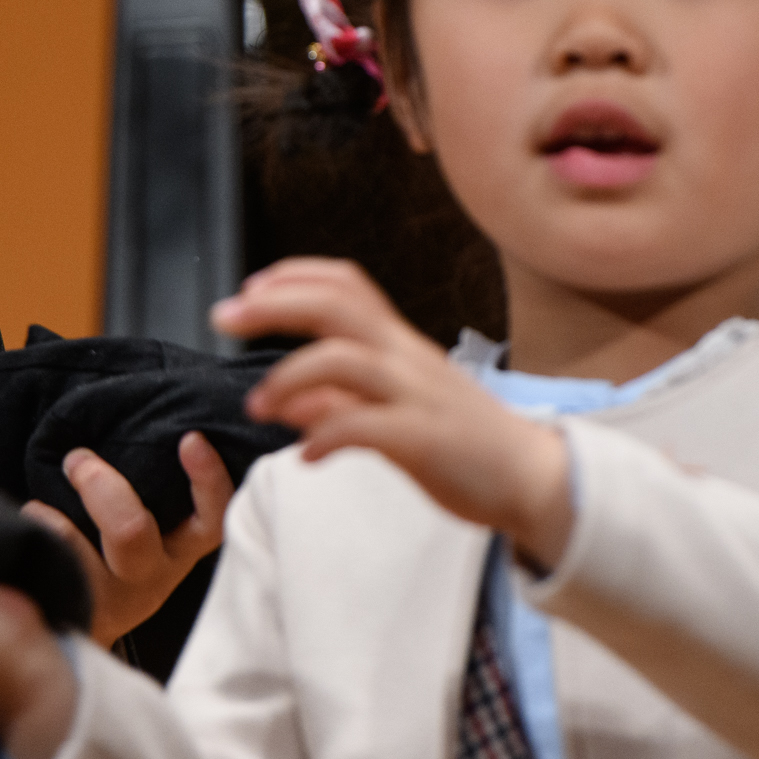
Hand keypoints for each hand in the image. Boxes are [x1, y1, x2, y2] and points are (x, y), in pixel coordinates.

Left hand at [23, 435, 237, 645]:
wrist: (77, 620)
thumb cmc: (116, 545)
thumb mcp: (149, 520)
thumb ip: (149, 480)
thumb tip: (126, 412)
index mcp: (182, 547)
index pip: (213, 516)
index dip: (207, 479)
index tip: (190, 439)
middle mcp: (152, 575)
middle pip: (130, 531)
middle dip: (98, 485)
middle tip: (76, 458)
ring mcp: (109, 598)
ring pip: (74, 548)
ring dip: (52, 515)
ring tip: (40, 505)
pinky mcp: (70, 605)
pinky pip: (42, 558)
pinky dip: (33, 529)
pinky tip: (32, 525)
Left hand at [213, 259, 573, 568]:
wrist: (534, 481)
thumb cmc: (462, 444)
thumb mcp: (394, 412)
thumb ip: (339, 402)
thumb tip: (286, 402)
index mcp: (399, 344)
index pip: (345, 284)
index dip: (292, 277)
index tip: (247, 290)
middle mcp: (407, 357)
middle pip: (335, 305)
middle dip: (273, 304)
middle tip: (223, 318)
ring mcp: (418, 395)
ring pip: (343, 359)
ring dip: (287, 378)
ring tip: (257, 407)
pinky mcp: (426, 439)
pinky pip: (366, 427)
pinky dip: (326, 436)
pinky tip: (306, 456)